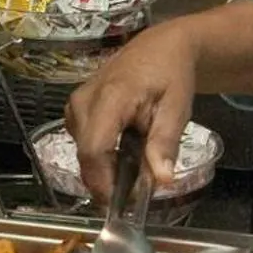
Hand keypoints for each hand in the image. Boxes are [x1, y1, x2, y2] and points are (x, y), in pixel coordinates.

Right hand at [64, 24, 200, 201]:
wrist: (160, 47)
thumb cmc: (171, 75)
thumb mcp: (177, 108)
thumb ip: (165, 144)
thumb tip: (162, 182)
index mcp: (111, 97)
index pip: (94, 148)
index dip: (104, 182)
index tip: (123, 205)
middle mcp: (84, 100)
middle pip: (86, 156)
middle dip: (108, 181)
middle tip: (137, 194)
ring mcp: (76, 104)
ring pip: (83, 153)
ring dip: (105, 169)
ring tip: (135, 169)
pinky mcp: (75, 109)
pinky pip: (84, 143)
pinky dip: (102, 156)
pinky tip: (124, 153)